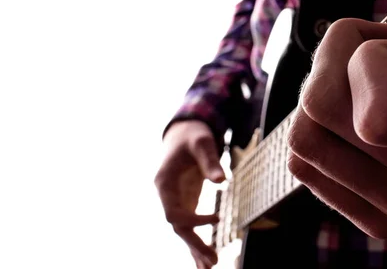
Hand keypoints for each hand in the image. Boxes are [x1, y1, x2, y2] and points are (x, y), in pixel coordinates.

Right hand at [155, 120, 224, 267]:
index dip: (193, 219)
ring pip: (182, 230)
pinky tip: (204, 258)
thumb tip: (221, 182)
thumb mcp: (202, 143)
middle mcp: (166, 196)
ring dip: (195, 248)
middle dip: (194, 244)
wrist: (184, 132)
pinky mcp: (185, 202)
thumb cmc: (193, 136)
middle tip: (212, 261)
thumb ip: (210, 162)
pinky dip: (196, 241)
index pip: (173, 212)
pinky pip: (189, 226)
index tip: (217, 218)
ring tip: (211, 266)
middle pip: (177, 227)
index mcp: (164, 183)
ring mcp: (175, 200)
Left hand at [287, 0, 386, 237]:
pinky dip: (317, 126)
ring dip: (323, 91)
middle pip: (320, 111)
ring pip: (300, 136)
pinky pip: (304, 161)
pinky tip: (354, 114)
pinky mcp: (369, 215)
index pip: (381, 112)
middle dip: (338, 58)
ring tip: (366, 82)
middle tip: (380, 52)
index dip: (374, 60)